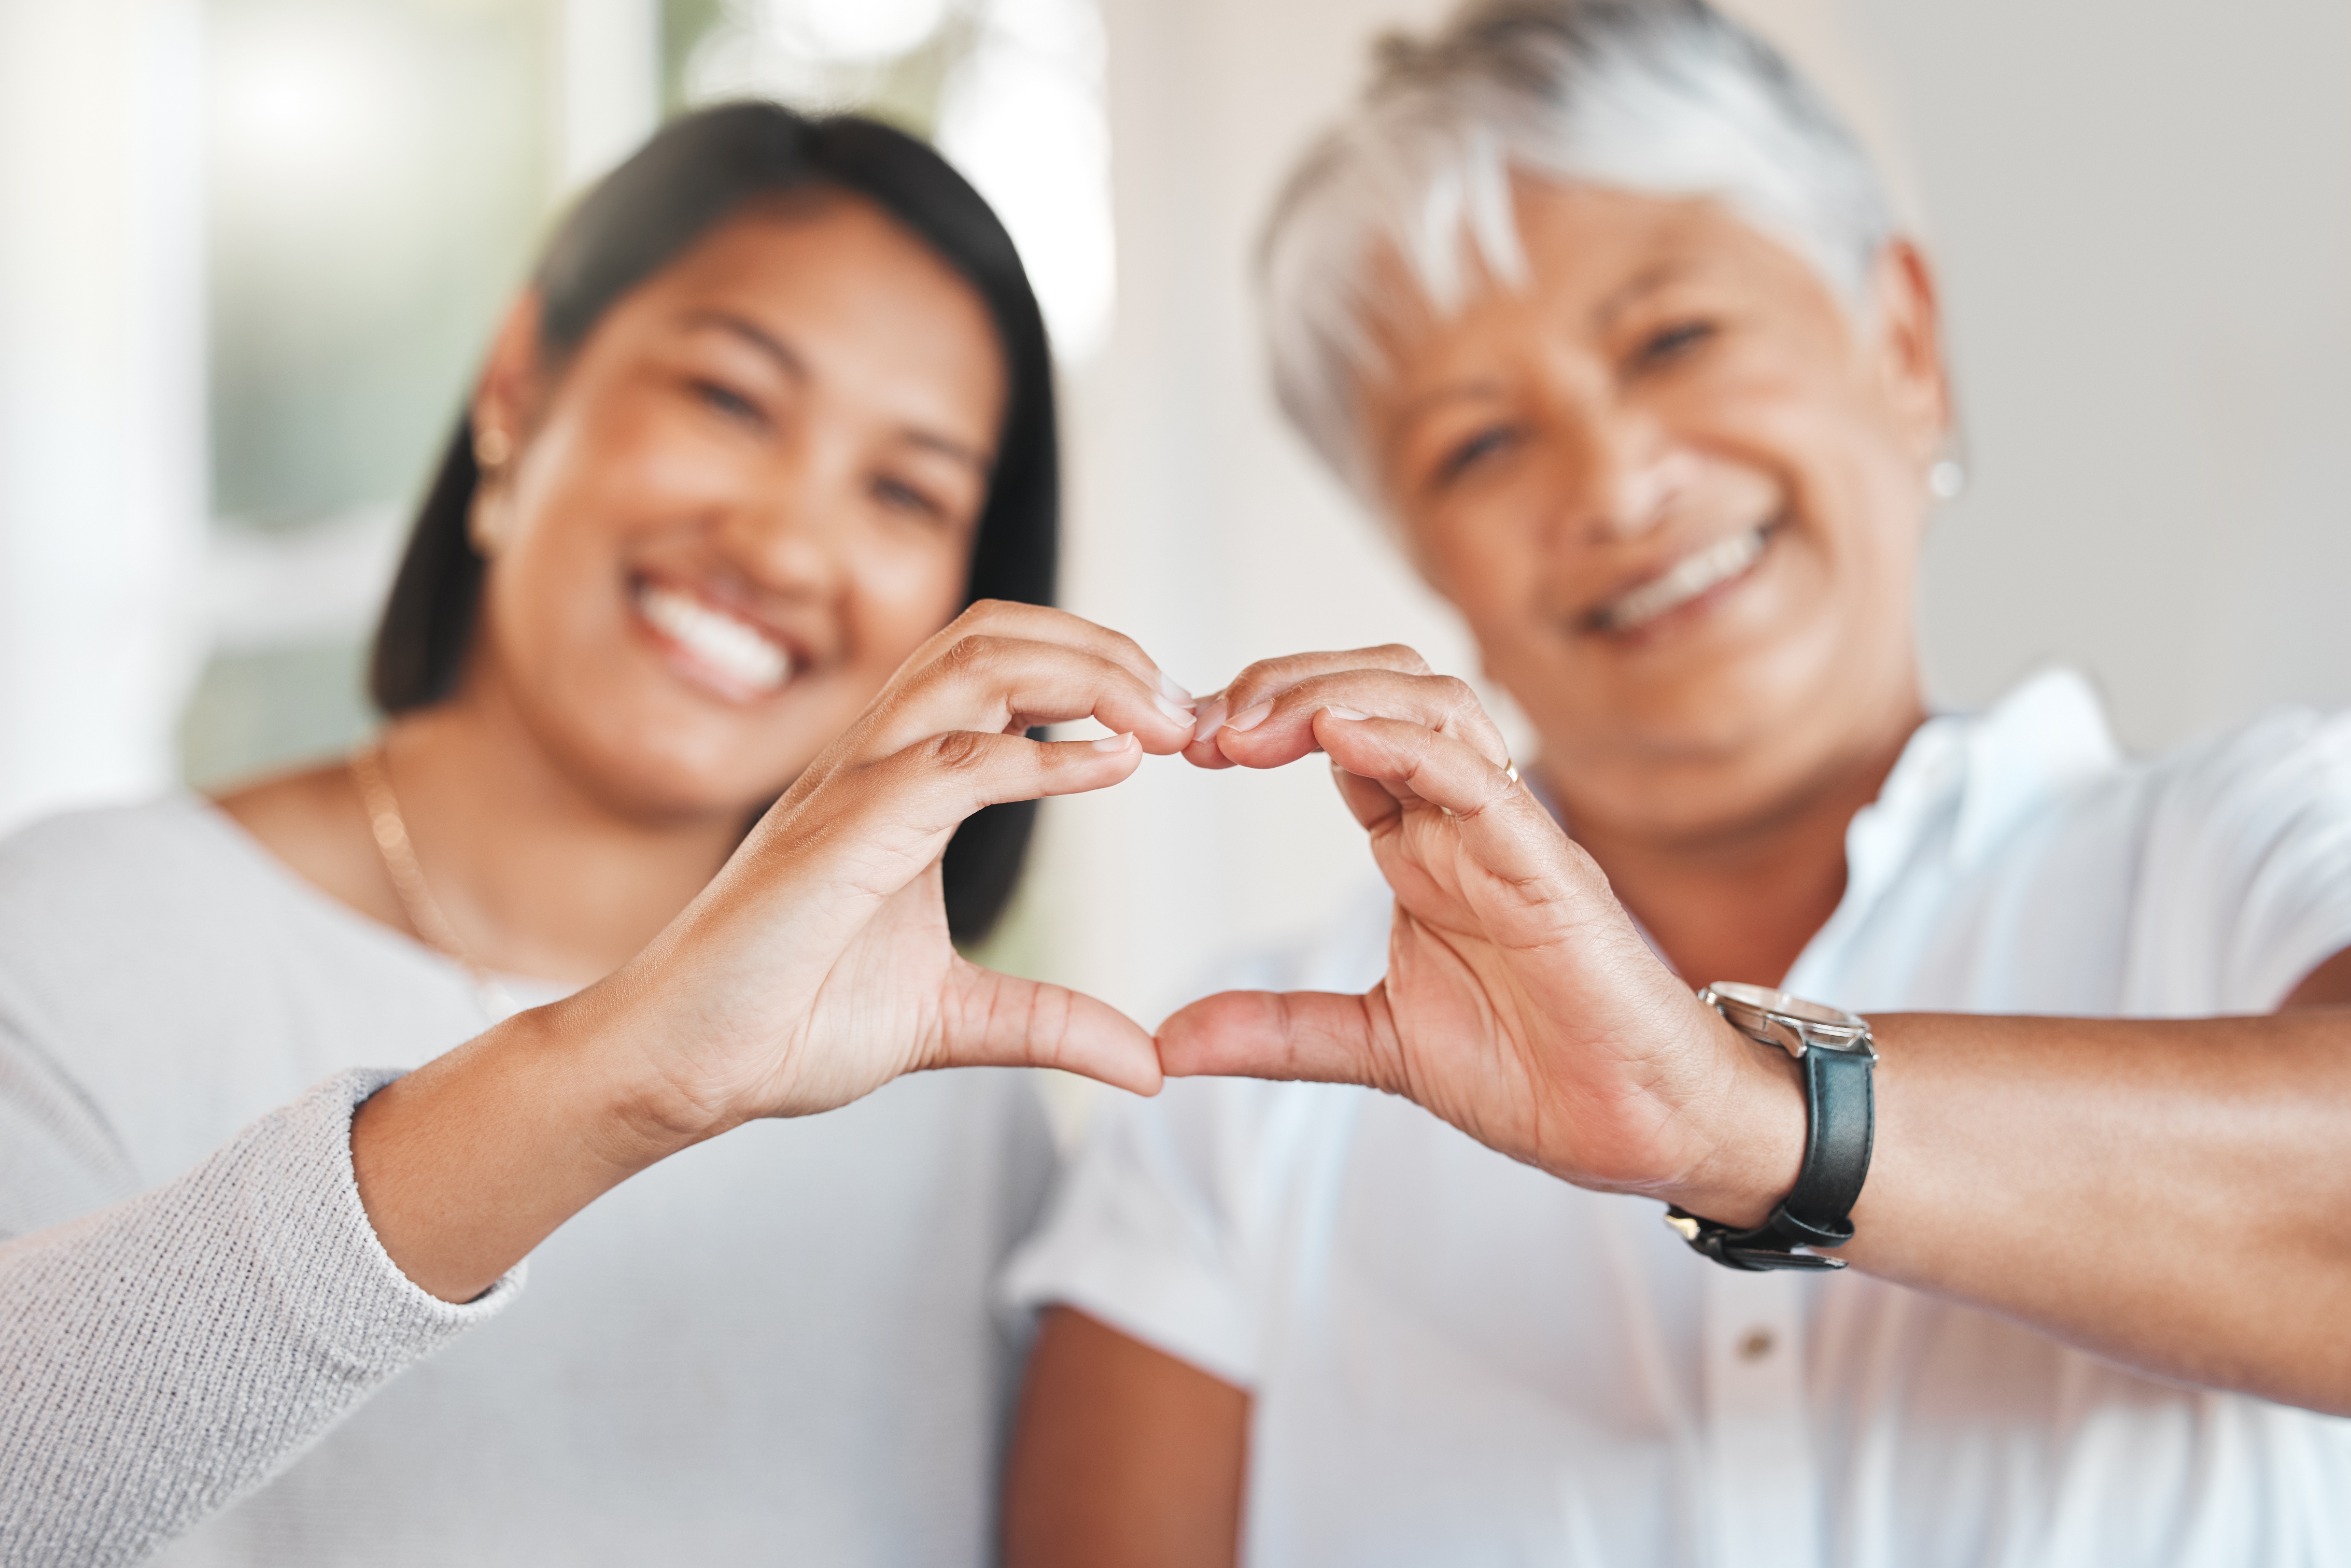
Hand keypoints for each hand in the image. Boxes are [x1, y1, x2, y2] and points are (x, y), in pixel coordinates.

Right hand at [354, 602, 1198, 1299]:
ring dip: (1085, 677)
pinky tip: (1113, 765)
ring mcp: (852, 787)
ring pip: (974, 666)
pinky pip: (954, 762)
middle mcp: (874, 761)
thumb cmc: (787, 1023)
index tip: (1177, 724)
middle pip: (995, 636)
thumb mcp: (955, 1021)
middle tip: (1189, 707)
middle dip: (1103, 651)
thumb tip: (1149, 1064)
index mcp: (897, 783)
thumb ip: (1050, 1025)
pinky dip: (1044, 755)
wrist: (682, 1067)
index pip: (1000, 670)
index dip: (1095, 675)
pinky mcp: (840, 834)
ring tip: (1165, 719)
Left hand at [1162, 646, 1803, 1221]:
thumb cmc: (1535, 1072)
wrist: (1637, 1128)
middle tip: (1202, 722)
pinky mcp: (1545, 866)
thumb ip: (1276, 1032)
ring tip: (1249, 722)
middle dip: (1285, 684)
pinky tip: (1336, 732)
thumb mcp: (1372, 1046)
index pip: (1339, 734)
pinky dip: (1406, 742)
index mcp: (1422, 847)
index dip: (1261, 721)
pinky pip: (1476, 776)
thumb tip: (1169, 1043)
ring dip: (1331, 694)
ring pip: (1428, 704)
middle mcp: (1461, 820)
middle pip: (1378, 690)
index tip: (1185, 744)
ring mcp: (1506, 834)